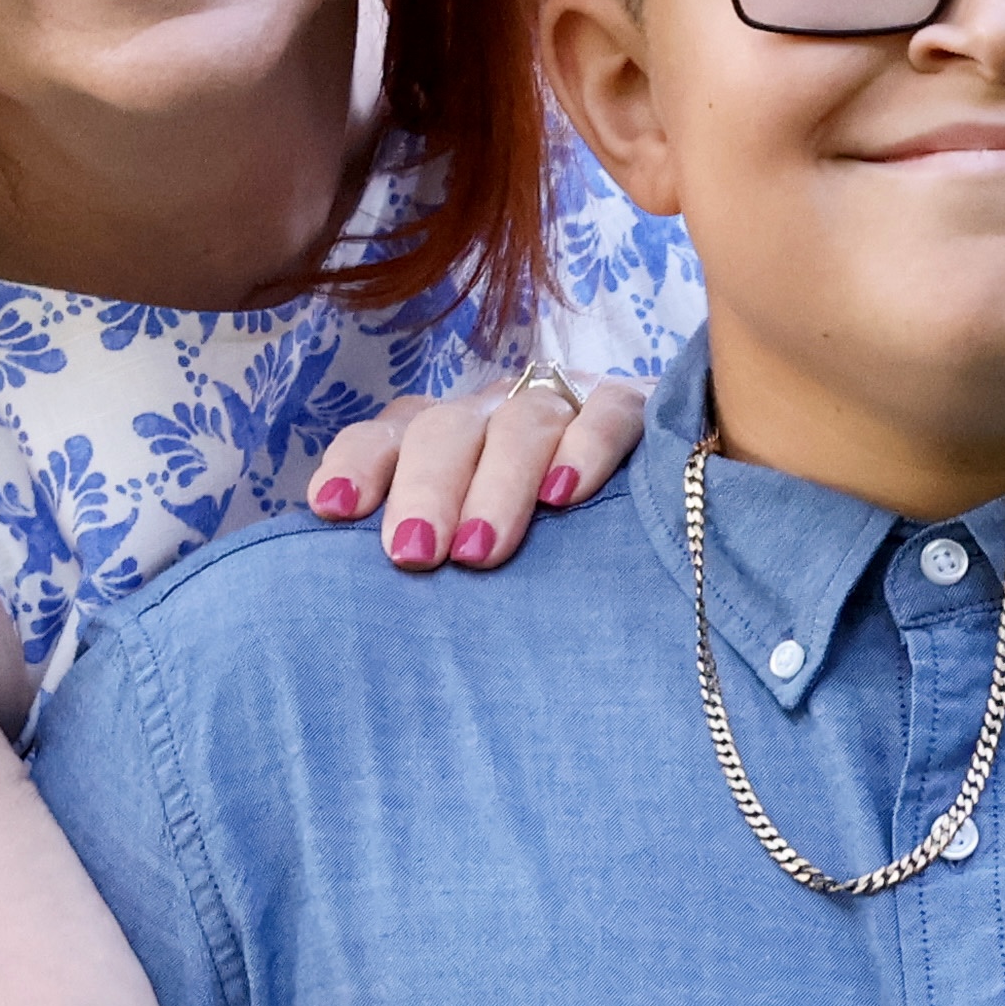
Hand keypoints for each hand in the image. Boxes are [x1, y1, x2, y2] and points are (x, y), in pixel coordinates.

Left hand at [304, 368, 643, 570]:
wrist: (669, 499)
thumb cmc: (542, 546)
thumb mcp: (471, 541)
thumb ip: (425, 552)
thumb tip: (346, 601)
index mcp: (442, 437)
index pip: (386, 434)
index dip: (359, 464)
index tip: (335, 509)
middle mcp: (493, 412)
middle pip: (447, 430)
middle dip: (426, 491)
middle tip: (415, 556)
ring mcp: (563, 404)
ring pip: (521, 423)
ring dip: (496, 486)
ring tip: (481, 552)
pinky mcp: (633, 406)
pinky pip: (607, 414)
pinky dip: (585, 448)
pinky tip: (566, 494)